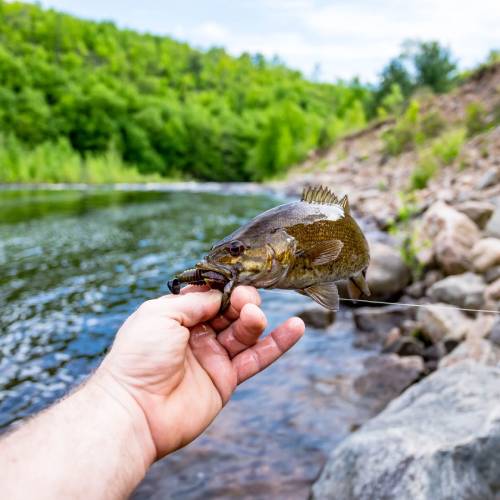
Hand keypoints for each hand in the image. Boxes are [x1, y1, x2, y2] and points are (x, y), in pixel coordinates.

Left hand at [96, 286, 303, 460]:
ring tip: (254, 317)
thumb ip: (195, 301)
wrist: (135, 410)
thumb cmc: (139, 358)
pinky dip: (278, 343)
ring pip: (244, 331)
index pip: (211, 295)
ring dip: (255, 319)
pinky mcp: (226, 379)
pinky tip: (296, 327)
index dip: (225, 287)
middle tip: (244, 302)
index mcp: (178, 316)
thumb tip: (220, 294)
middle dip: (241, 301)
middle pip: (231, 310)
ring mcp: (213, 357)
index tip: (236, 281)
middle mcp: (197, 334)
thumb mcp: (160, 314)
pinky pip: (256, 358)